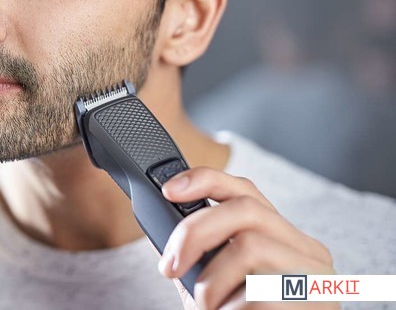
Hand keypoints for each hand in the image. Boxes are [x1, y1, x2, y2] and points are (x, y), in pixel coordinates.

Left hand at [158, 167, 336, 309]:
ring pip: (247, 246)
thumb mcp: (222, 286)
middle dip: (193, 232)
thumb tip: (162, 228)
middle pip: (244, 209)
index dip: (205, 180)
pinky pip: (256, 294)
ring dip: (210, 282)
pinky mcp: (314, 304)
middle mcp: (306, 251)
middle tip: (168, 266)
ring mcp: (314, 277)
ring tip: (208, 309)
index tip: (170, 189)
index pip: (246, 191)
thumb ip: (203, 257)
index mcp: (282, 239)